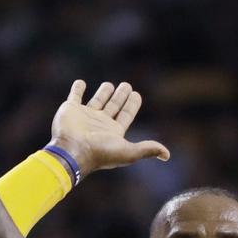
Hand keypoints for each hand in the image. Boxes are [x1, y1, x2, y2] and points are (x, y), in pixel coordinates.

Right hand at [48, 81, 169, 178]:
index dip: (132, 105)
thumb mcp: (128, 152)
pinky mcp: (70, 109)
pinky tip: (81, 83)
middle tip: (127, 85)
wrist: (72, 151)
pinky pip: (74, 96)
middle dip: (121, 96)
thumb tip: (167, 155)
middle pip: (113, 106)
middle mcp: (100, 124)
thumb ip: (147, 149)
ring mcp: (85, 116)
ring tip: (109, 84)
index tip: (137, 94)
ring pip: (97, 101)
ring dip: (103, 93)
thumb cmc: (100, 153)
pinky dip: (77, 89)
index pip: (126, 115)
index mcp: (113, 132)